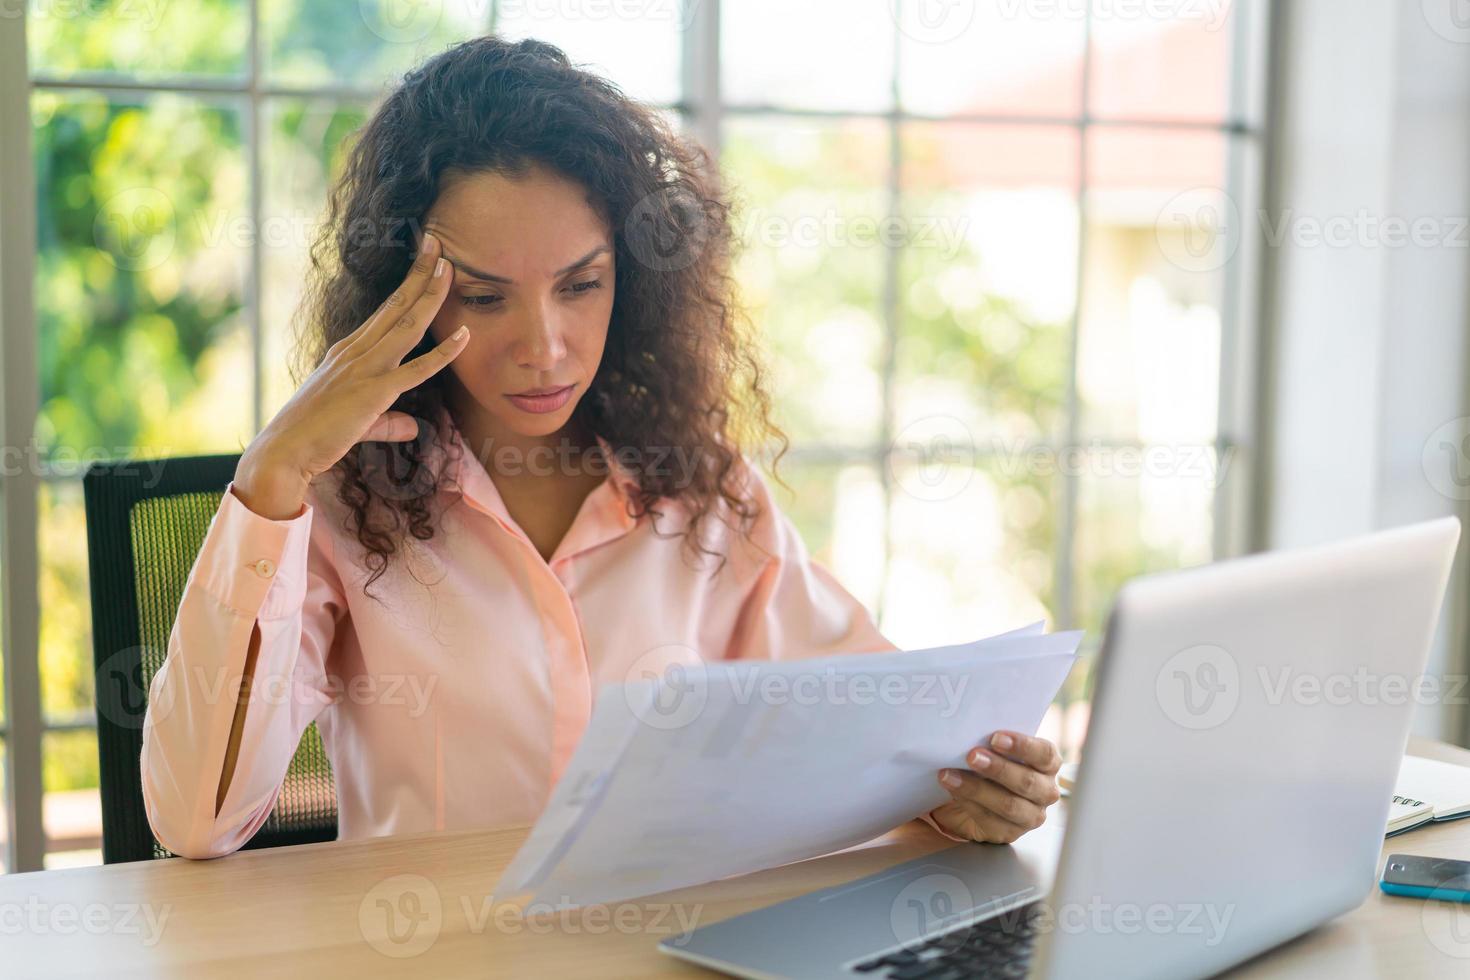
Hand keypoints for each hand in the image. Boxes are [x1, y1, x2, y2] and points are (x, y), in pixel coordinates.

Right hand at [234, 232, 469, 519]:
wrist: (285, 450)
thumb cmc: (314, 437)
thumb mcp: (358, 422)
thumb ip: (389, 421)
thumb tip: (412, 427)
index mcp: (348, 351)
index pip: (384, 310)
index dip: (407, 284)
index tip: (425, 260)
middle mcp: (356, 351)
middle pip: (396, 305)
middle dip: (419, 272)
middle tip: (437, 241)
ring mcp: (365, 369)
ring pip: (407, 325)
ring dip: (430, 296)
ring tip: (449, 268)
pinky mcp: (374, 393)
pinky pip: (416, 369)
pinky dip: (443, 352)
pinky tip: (464, 336)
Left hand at [930, 731, 1061, 843]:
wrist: (975, 796)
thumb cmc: (989, 765)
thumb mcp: (994, 749)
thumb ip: (992, 741)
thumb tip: (971, 730)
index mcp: (1047, 764)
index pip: (1045, 754)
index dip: (1022, 746)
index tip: (995, 737)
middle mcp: (1045, 791)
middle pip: (1028, 782)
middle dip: (997, 768)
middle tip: (971, 756)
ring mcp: (1031, 815)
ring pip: (1009, 805)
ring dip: (977, 789)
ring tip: (950, 775)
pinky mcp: (1011, 832)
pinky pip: (992, 821)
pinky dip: (969, 804)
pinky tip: (953, 793)